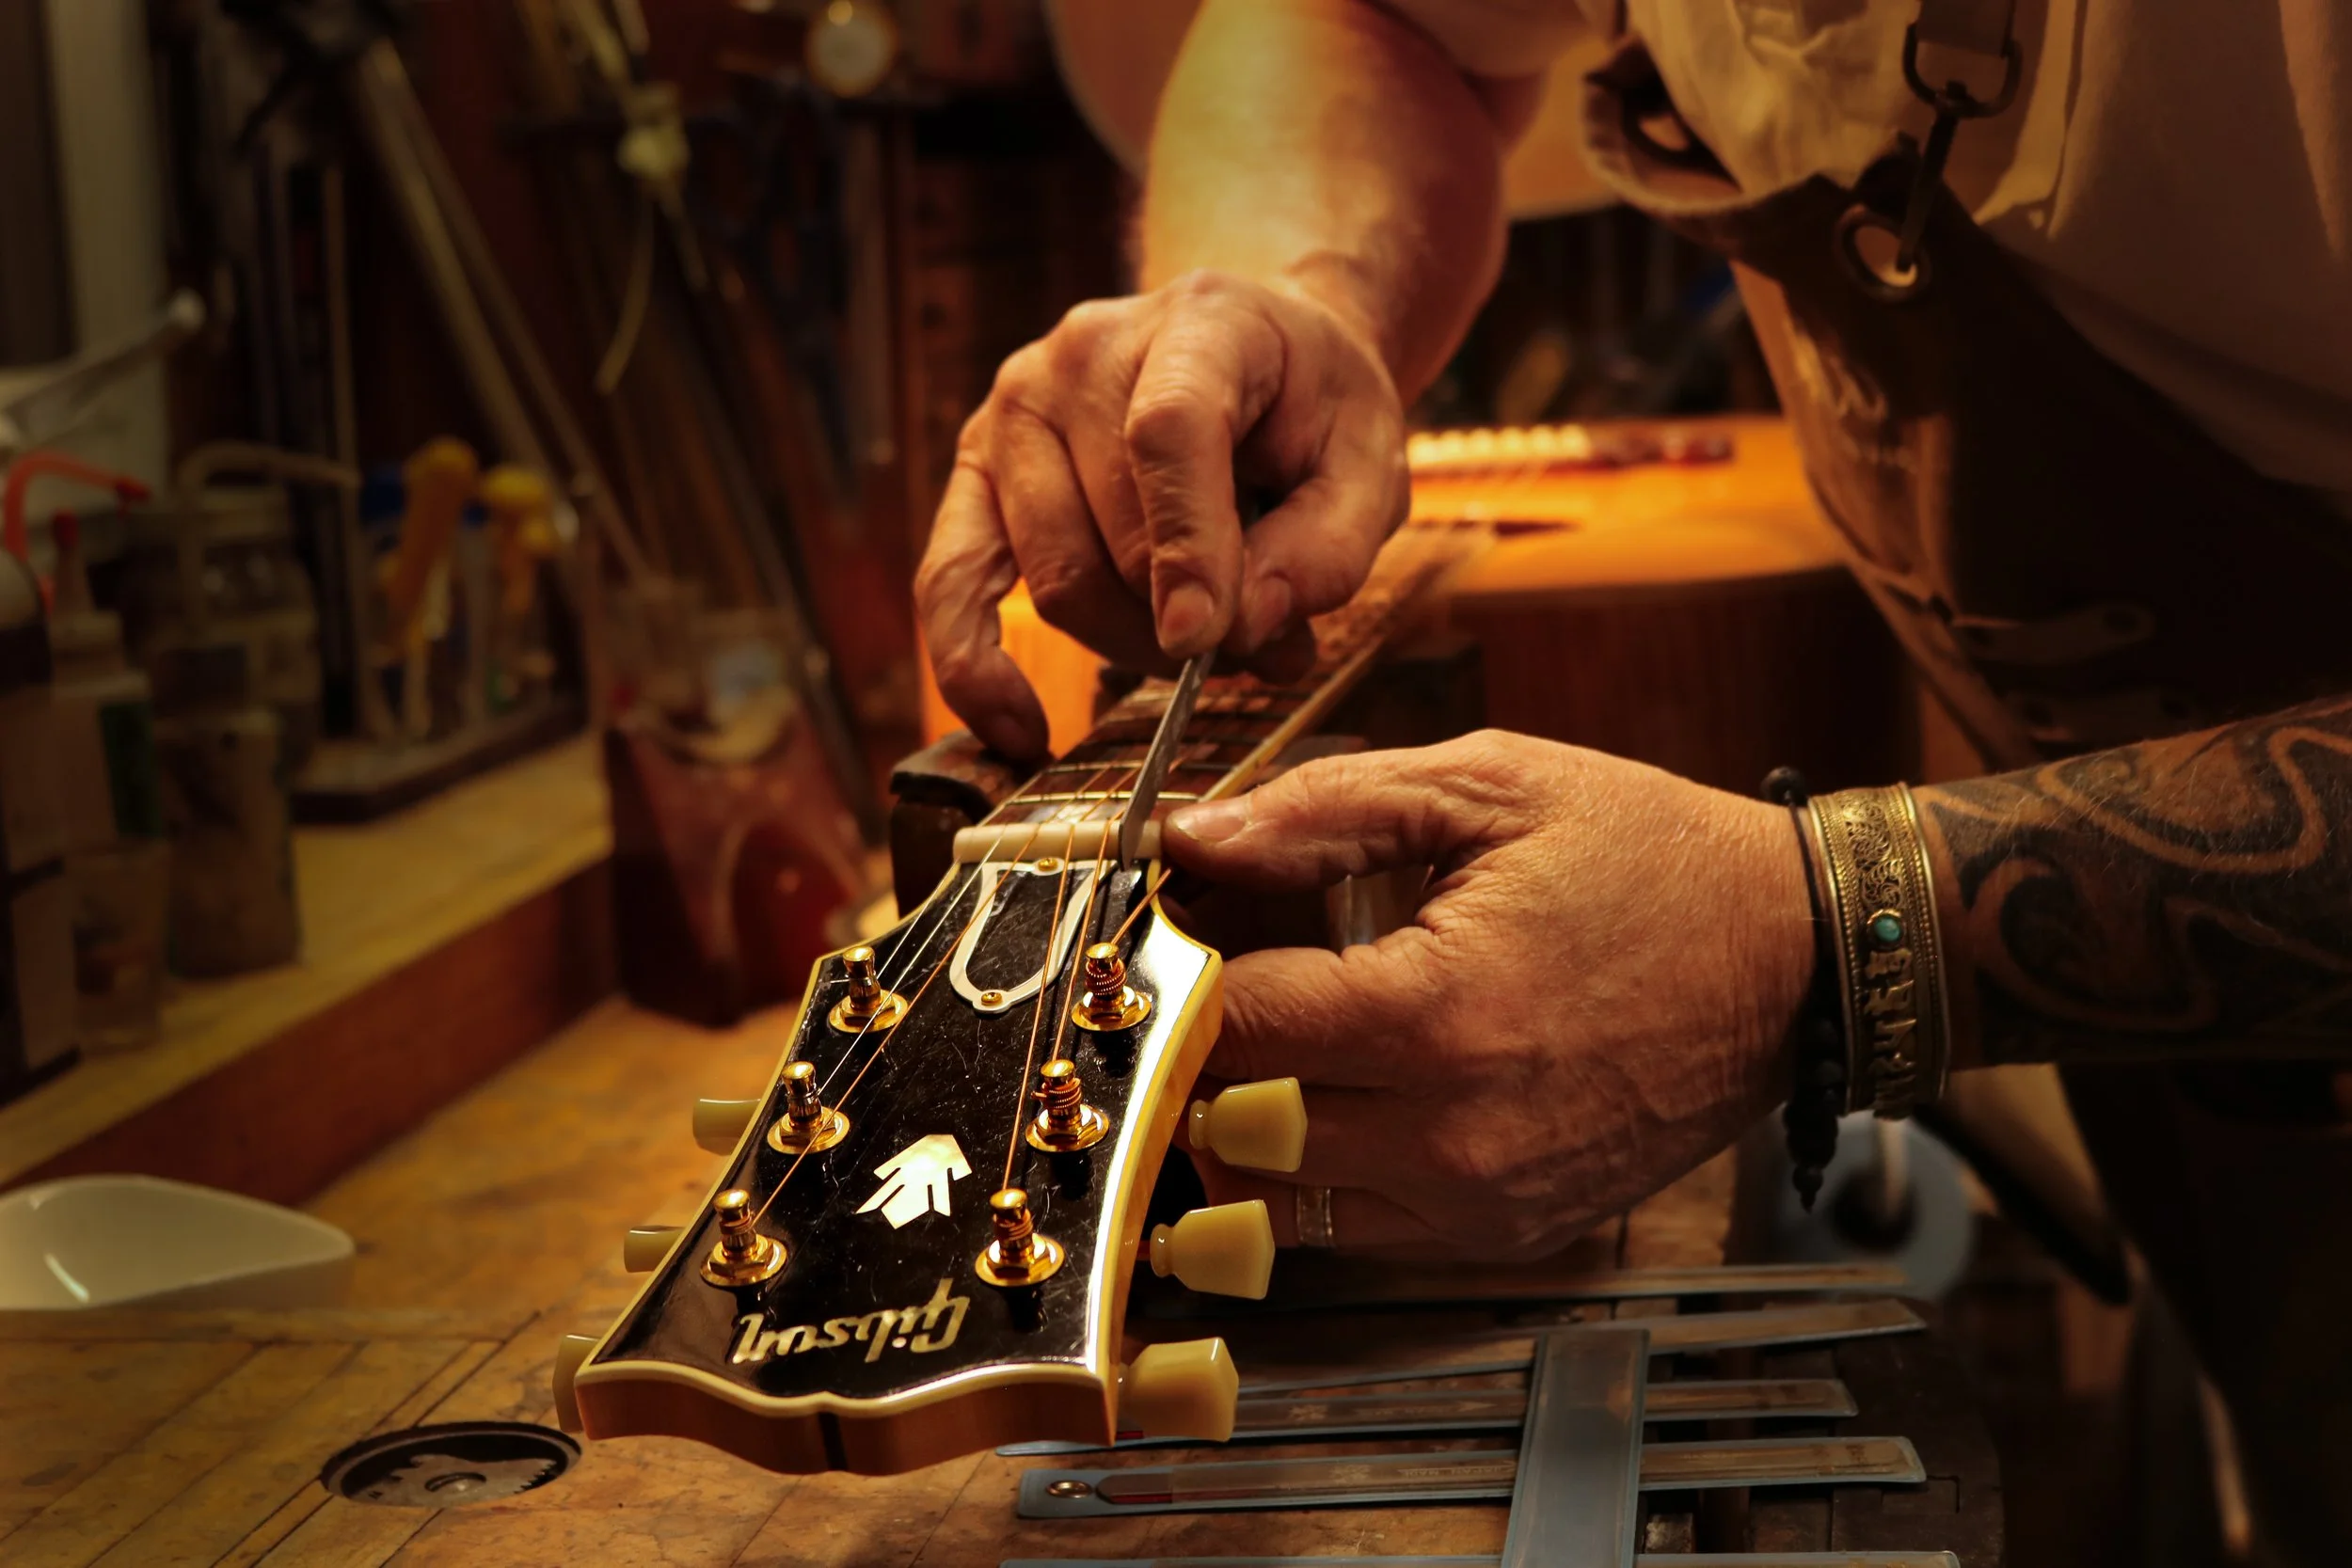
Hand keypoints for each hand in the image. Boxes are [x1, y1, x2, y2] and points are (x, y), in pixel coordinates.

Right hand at [915, 270, 1410, 758]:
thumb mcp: (1370, 468)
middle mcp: (1080, 354)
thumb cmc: (1315, 414)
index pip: (1167, 433)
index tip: (1208, 640)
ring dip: (1132, 643)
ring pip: (1053, 581)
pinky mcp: (977, 471)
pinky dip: (975, 666)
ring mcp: (1014, 409)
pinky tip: (1020, 728)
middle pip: (1109, 535)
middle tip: (1262, 645)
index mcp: (1197, 322)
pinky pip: (950, 584)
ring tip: (1201, 639)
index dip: (1187, 546)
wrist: (1265, 357)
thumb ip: (1325, 550)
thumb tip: (1239, 627)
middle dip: (1186, 624)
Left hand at [1164, 730, 1816, 1259]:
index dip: (1186, 977)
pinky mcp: (1508, 1235)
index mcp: (1436, 1012)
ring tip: (1284, 1044)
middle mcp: (1453, 1134)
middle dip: (1203, 1058)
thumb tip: (1191, 833)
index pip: (1230, 1027)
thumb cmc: (1649, 858)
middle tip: (1215, 992)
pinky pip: (1355, 1231)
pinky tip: (1351, 1094)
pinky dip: (1323, 1173)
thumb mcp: (1487, 785)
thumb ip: (1320, 809)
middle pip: (1231, 1129)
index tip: (1182, 937)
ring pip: (1278, 1203)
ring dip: (1250, 1127)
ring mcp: (1482, 1202)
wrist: (1797, 961)